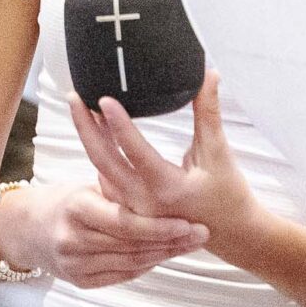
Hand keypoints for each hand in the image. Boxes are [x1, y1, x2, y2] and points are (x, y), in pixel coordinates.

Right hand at [0, 180, 209, 289]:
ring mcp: (75, 265)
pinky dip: (146, 264)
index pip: (126, 223)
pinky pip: (123, 275)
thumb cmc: (64, 201)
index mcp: (75, 209)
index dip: (160, 226)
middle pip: (134, 246)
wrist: (25, 227)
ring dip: (165, 254)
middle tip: (203, 232)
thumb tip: (162, 187)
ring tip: (191, 243)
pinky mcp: (79, 282)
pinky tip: (164, 254)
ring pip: (133, 263)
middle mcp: (72, 240)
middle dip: (172, 241)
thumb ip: (119, 192)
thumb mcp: (87, 187)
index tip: (190, 223)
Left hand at [74, 72, 267, 243]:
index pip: (135, 152)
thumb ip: (208, 113)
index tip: (103, 99)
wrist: (232, 232)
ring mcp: (133, 208)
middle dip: (85, 127)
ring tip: (81, 107)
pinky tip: (94, 131)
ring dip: (90, 138)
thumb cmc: (228, 192)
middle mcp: (144, 201)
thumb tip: (209, 74)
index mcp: (168, 187)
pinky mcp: (128, 209)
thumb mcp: (219, 152)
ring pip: (101, 168)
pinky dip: (99, 154)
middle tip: (74, 96)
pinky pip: (105, 179)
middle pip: (104, 160)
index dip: (119, 124)